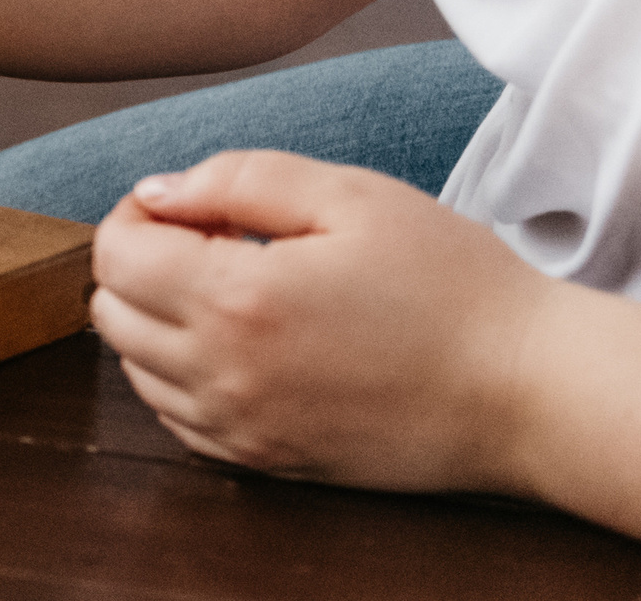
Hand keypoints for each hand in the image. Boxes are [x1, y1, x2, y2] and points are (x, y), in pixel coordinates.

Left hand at [89, 150, 551, 493]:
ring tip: (234, 291)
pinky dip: (183, 376)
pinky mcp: (269, 462)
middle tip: (213, 242)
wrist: (528, 391)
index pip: (114, 255)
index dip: (137, 217)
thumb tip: (155, 192)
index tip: (191, 207)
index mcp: (236, 300)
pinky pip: (179, 419)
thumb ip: (236, 179)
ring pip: (137, 369)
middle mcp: (224, 375)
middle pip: (112, 312)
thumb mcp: (348, 195)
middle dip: (141, 266)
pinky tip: (244, 345)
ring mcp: (243, 428)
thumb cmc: (450, 283)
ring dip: (158, 321)